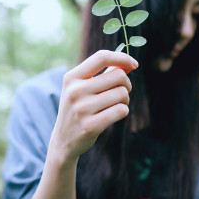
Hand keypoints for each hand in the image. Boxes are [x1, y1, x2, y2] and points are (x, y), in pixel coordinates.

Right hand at [50, 50, 137, 164]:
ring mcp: (81, 109)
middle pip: (117, 76)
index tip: (134, 64)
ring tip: (117, 104)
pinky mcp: (90, 126)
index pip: (101, 57)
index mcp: (72, 77)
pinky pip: (120, 110)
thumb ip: (105, 74)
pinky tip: (115, 114)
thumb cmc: (79, 108)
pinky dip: (123, 111)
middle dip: (126, 83)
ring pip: (122, 93)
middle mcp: (75, 91)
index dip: (122, 58)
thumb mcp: (84, 88)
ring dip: (125, 99)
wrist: (63, 140)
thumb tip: (129, 64)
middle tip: (122, 92)